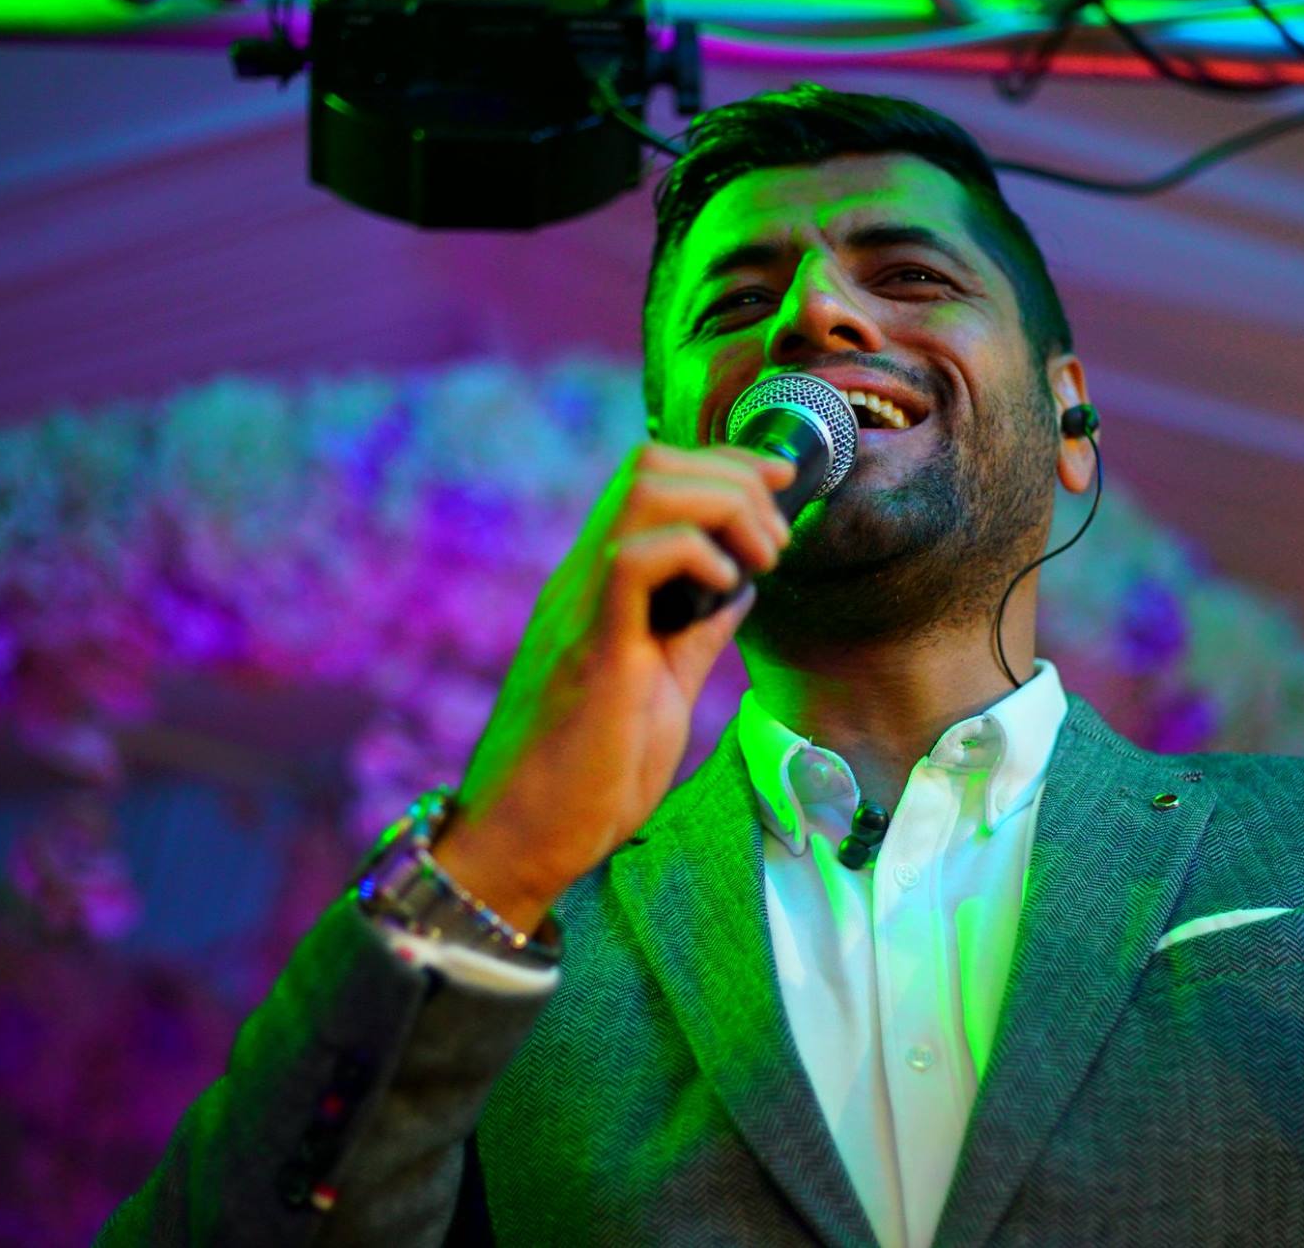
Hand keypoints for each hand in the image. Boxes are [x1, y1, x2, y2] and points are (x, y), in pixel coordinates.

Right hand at [431, 442, 795, 932]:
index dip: (724, 464)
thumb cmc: (587, 776)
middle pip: (651, 462)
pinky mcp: (589, 648)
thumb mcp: (665, 689)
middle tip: (775, 539)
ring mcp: (579, 606)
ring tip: (759, 559)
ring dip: (723, 508)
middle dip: (733, 478)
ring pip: (644, 492)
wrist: (524, 841)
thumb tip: (742, 588)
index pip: (653, 478)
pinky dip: (694, 554)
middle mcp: (581, 579)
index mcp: (599, 585)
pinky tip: (727, 588)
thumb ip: (696, 632)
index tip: (780, 482)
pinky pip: (634, 561)